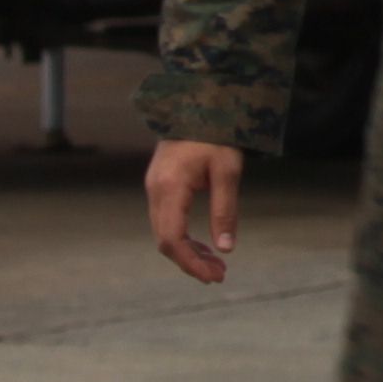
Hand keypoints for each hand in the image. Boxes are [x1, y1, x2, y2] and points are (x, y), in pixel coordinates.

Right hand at [147, 139, 245, 284]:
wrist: (197, 105)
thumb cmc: (215, 135)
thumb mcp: (227, 171)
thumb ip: (225, 210)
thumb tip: (226, 249)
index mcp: (169, 187)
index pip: (172, 238)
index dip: (189, 262)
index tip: (212, 276)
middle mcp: (155, 191)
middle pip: (165, 240)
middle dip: (191, 262)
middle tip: (219, 275)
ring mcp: (154, 189)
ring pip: (165, 233)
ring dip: (188, 252)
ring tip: (217, 266)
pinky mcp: (160, 188)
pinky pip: (167, 221)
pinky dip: (184, 238)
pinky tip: (205, 247)